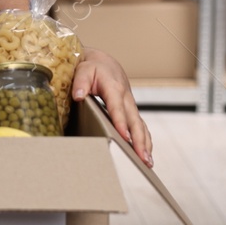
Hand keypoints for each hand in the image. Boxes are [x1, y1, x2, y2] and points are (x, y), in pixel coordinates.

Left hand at [72, 46, 153, 165]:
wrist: (104, 62)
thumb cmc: (92, 67)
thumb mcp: (83, 70)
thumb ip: (80, 82)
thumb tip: (78, 95)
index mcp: (114, 88)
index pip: (117, 108)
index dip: (121, 122)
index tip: (124, 137)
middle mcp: (126, 97)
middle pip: (135, 121)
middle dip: (139, 140)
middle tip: (142, 158)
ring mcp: (130, 104)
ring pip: (140, 125)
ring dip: (145, 143)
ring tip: (147, 162)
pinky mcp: (130, 110)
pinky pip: (140, 125)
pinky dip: (144, 139)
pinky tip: (146, 153)